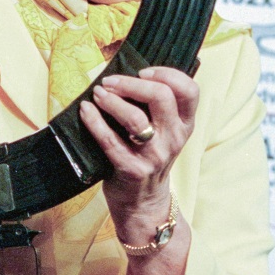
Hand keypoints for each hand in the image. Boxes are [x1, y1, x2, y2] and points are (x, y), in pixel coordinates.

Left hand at [79, 65, 198, 238]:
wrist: (143, 203)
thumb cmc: (148, 157)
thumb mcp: (165, 133)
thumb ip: (157, 107)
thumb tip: (127, 72)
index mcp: (184, 125)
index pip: (189, 91)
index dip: (168, 74)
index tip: (144, 72)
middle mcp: (173, 139)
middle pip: (161, 97)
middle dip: (131, 83)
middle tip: (110, 81)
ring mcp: (154, 156)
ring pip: (135, 119)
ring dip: (112, 101)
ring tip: (98, 94)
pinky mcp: (131, 169)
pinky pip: (110, 141)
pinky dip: (94, 122)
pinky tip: (85, 110)